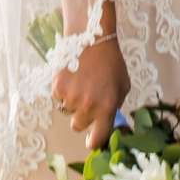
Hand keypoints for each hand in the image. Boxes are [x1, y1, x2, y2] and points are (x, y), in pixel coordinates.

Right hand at [51, 35, 129, 149]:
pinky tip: (72, 76)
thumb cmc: (110, 62)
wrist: (91, 38)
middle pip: (78, 126)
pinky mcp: (57, 88)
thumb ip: (115, 105)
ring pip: (67, 111)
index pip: (98, 138)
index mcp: (107, 108)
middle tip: (87, 100)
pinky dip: (63, 90)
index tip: (92, 140)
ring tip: (80, 82)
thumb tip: (109, 122)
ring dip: (72, 102)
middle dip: (82, 117)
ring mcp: (71, 98)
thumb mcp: (122, 85)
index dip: (94, 141)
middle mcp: (88, 107)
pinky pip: (58, 98)